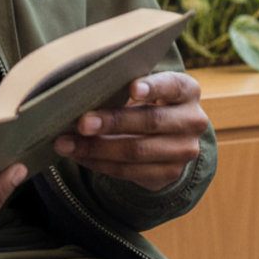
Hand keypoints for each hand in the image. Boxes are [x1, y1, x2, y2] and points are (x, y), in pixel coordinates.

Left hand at [53, 71, 207, 190]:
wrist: (166, 134)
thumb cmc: (144, 99)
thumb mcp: (142, 85)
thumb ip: (123, 84)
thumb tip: (81, 89)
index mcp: (187, 90)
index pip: (172, 85)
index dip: (152, 87)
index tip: (132, 88)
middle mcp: (192, 120)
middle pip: (150, 121)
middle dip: (112, 122)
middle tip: (81, 122)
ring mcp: (184, 150)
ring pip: (137, 151)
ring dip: (96, 149)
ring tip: (66, 144)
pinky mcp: (169, 174)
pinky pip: (129, 171)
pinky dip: (98, 163)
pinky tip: (77, 155)